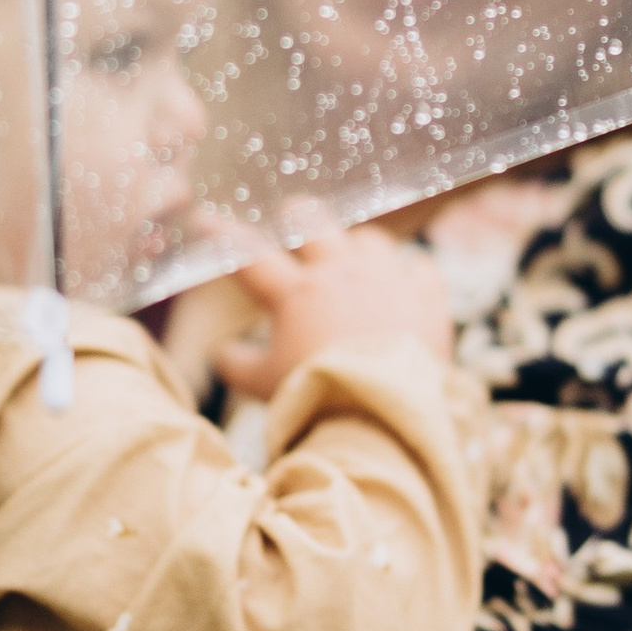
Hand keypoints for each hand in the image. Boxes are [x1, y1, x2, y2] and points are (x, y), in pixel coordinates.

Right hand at [216, 226, 452, 398]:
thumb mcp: (265, 386)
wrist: (379, 414)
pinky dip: (411, 272)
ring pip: (370, 241)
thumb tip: (219, 354)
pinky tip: (409, 281)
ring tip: (355, 254)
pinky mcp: (426, 298)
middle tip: (294, 216)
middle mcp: (341, 275)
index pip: (249, 257)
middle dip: (300, 217)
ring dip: (358, 246)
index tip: (204, 219)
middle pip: (315, 224)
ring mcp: (387, 280)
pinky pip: (421, 268)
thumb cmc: (314, 398)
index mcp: (296, 295)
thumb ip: (239, 365)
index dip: (222, 235)